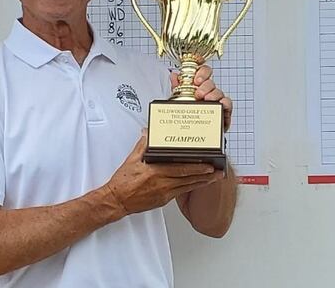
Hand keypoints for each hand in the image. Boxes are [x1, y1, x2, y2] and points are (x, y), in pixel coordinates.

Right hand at [105, 132, 223, 215]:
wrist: (116, 200)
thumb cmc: (123, 182)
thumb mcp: (132, 160)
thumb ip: (142, 146)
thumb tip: (149, 134)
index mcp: (155, 172)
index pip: (181, 168)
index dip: (196, 166)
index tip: (208, 163)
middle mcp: (162, 183)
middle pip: (188, 178)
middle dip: (205, 174)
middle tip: (218, 171)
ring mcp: (164, 193)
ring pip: (188, 187)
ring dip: (202, 182)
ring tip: (214, 178)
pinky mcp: (163, 200)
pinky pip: (181, 192)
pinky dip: (191, 188)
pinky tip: (198, 185)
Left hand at [171, 65, 232, 130]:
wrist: (194, 134)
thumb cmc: (189, 116)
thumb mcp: (179, 101)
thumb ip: (178, 88)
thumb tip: (174, 75)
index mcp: (199, 87)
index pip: (204, 72)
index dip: (202, 73)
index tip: (196, 80)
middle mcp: (208, 92)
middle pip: (210, 82)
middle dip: (205, 86)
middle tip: (198, 94)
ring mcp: (216, 101)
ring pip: (218, 92)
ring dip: (213, 94)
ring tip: (206, 100)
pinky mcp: (223, 112)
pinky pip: (227, 103)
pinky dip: (225, 102)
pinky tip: (220, 104)